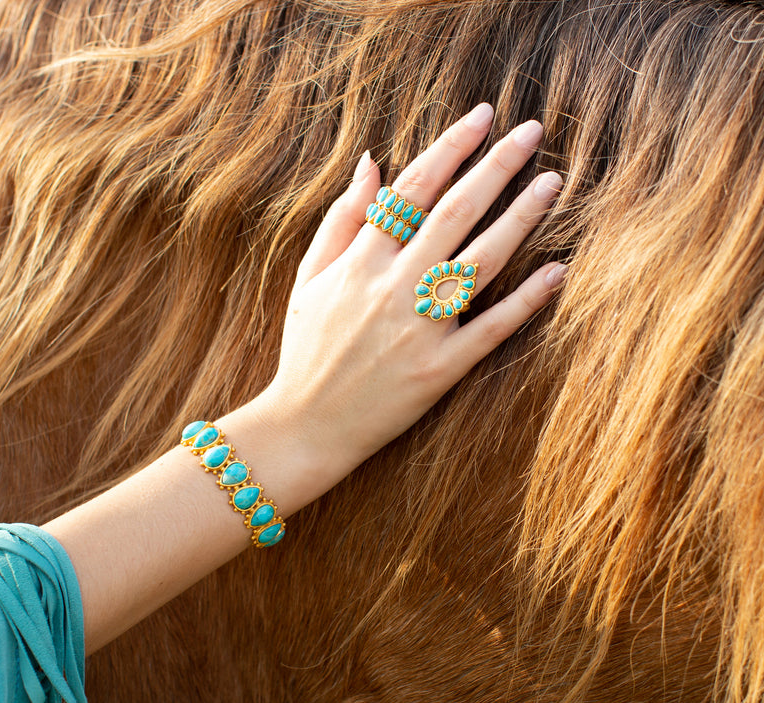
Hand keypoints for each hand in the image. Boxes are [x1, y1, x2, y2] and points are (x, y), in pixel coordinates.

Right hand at [255, 103, 564, 478]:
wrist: (307, 425)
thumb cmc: (306, 349)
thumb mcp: (309, 278)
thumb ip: (340, 219)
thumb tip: (371, 163)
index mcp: (359, 262)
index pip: (412, 189)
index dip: (450, 147)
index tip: (482, 116)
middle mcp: (392, 289)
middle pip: (454, 214)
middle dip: (496, 166)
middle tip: (532, 131)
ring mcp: (420, 331)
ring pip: (479, 263)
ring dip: (520, 218)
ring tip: (553, 182)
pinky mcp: (440, 370)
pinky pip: (491, 329)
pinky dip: (527, 300)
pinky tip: (558, 270)